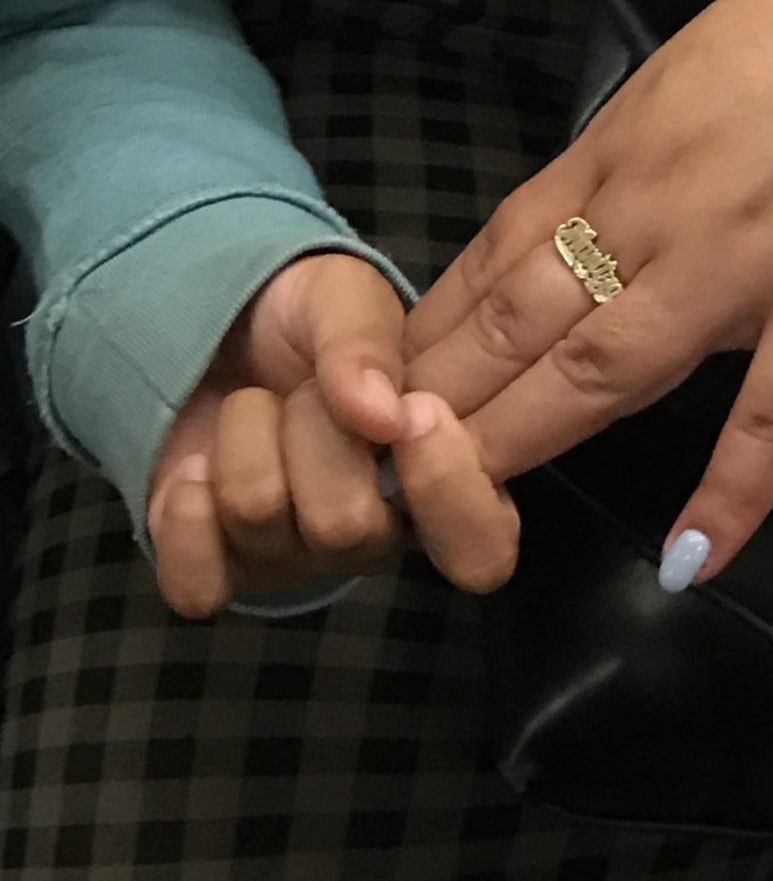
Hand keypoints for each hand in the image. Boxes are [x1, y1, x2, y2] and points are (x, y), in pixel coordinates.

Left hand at [150, 253, 516, 617]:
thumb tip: (383, 416)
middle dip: (309, 428)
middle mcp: (378, 536)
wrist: (219, 324)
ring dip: (243, 437)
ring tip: (255, 411)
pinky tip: (196, 471)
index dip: (451, 494)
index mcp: (440, 476)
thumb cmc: (306, 316)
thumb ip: (368, 343)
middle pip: (347, 526)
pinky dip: (184, 514)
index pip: (481, 547)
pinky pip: (197, 583)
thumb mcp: (347, 297)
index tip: (417, 413)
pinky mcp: (217, 574)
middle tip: (303, 390)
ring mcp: (296, 561)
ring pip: (261, 519)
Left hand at [402, 0, 772, 582]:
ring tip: (458, 500)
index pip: (499, 250)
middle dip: (444, 394)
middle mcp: (661, 209)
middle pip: (526, 317)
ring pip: (610, 366)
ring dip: (526, 437)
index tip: (383, 381)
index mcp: (624, 145)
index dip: (435, 325)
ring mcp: (749, 262)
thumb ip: (631, 156)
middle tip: (374, 459)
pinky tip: (689, 559)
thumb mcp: (694, 68)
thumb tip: (582, 226)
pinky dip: (733, 491)